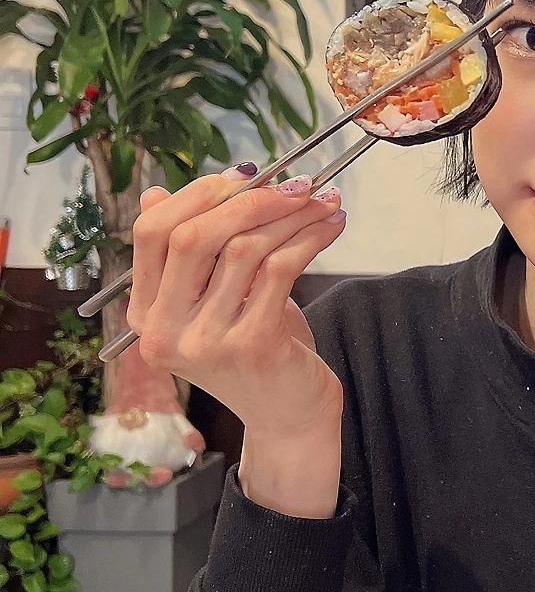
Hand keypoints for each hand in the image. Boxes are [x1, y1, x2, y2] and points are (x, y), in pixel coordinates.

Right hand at [127, 167, 347, 516]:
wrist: (290, 416)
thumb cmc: (258, 349)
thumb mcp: (217, 300)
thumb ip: (193, 254)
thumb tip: (159, 191)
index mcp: (146, 313)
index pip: (151, 233)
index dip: (197, 194)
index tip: (245, 175)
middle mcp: (165, 330)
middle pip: (194, 236)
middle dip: (250, 200)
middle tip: (296, 185)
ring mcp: (206, 341)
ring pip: (244, 248)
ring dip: (292, 216)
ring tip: (324, 203)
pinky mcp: (253, 345)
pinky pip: (281, 269)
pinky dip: (311, 239)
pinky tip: (332, 227)